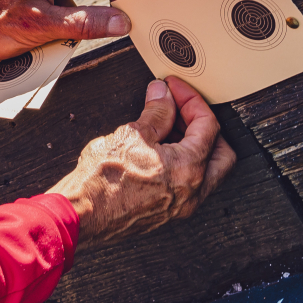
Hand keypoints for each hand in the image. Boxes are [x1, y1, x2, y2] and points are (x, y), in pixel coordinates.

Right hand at [48, 77, 236, 241]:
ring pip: (207, 171)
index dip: (191, 101)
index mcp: (188, 168)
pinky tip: (162, 151)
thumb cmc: (102, 180)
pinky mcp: (167, 212)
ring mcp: (181, 205)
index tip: (175, 90)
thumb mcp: (131, 134)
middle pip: (221, 152)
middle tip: (183, 109)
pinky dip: (183, 164)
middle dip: (205, 127)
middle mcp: (192, 191)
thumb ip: (156, 112)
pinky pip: (189, 185)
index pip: (208, 126)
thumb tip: (163, 96)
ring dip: (195, 146)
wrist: (82, 213)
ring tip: (169, 127)